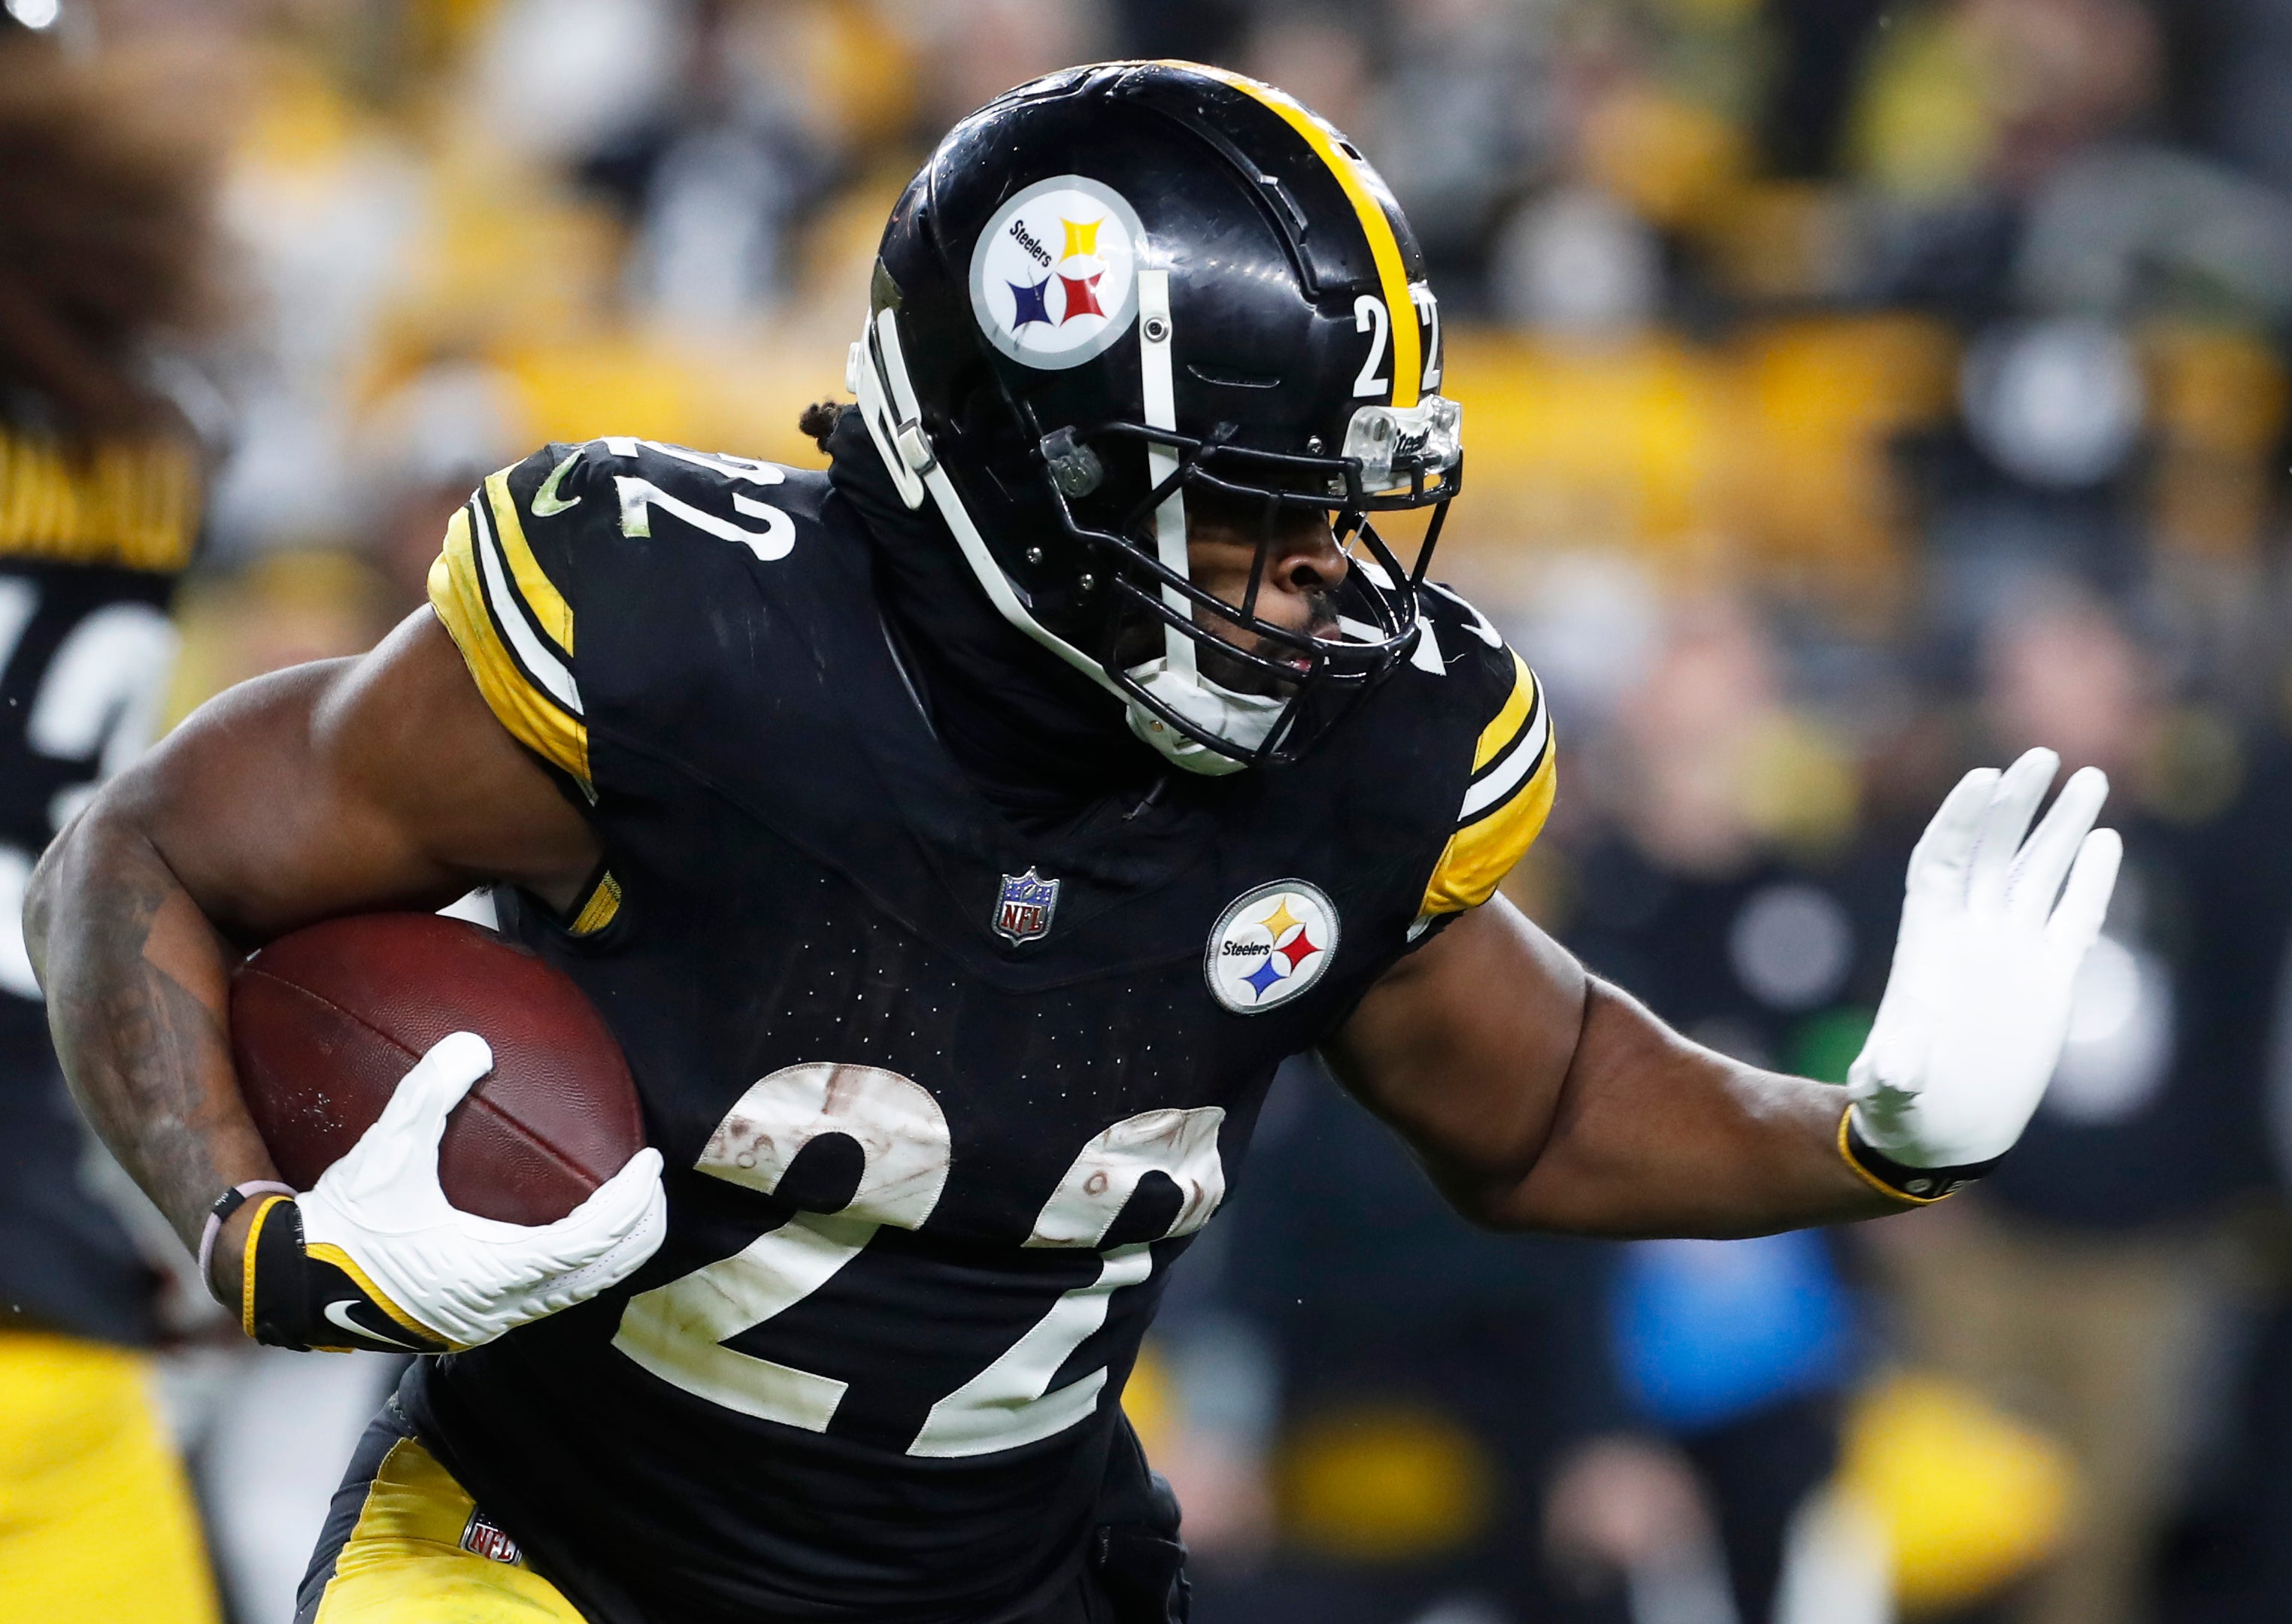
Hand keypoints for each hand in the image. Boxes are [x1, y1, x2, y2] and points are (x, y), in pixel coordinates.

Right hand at [296, 1031, 665, 1348]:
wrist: (288, 1285)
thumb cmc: (342, 1221)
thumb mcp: (386, 1150)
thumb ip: (430, 1092)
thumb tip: (473, 1042)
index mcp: (492, 1270)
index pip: (591, 1239)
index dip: (630, 1202)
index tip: (651, 1163)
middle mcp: (500, 1306)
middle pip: (600, 1274)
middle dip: (638, 1230)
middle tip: (655, 1185)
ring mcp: (486, 1322)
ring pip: (575, 1293)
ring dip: (611, 1253)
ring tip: (630, 1209)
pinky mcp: (470, 1324)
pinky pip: (546, 1299)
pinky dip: (576, 1268)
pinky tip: (573, 1236)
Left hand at [1849, 748, 2121, 1170]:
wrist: (1940, 1123)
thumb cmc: (1901, 1103)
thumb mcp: (1890, 1086)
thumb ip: (1893, 1071)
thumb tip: (1892, 1073)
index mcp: (1928, 940)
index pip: (1942, 860)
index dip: (1960, 820)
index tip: (1983, 779)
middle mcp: (1971, 932)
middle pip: (1992, 852)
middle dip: (2015, 805)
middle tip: (2042, 756)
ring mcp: (2011, 949)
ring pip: (2037, 873)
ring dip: (2061, 827)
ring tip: (2089, 777)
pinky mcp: (2048, 976)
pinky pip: (2071, 916)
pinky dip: (2089, 881)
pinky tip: (2105, 841)